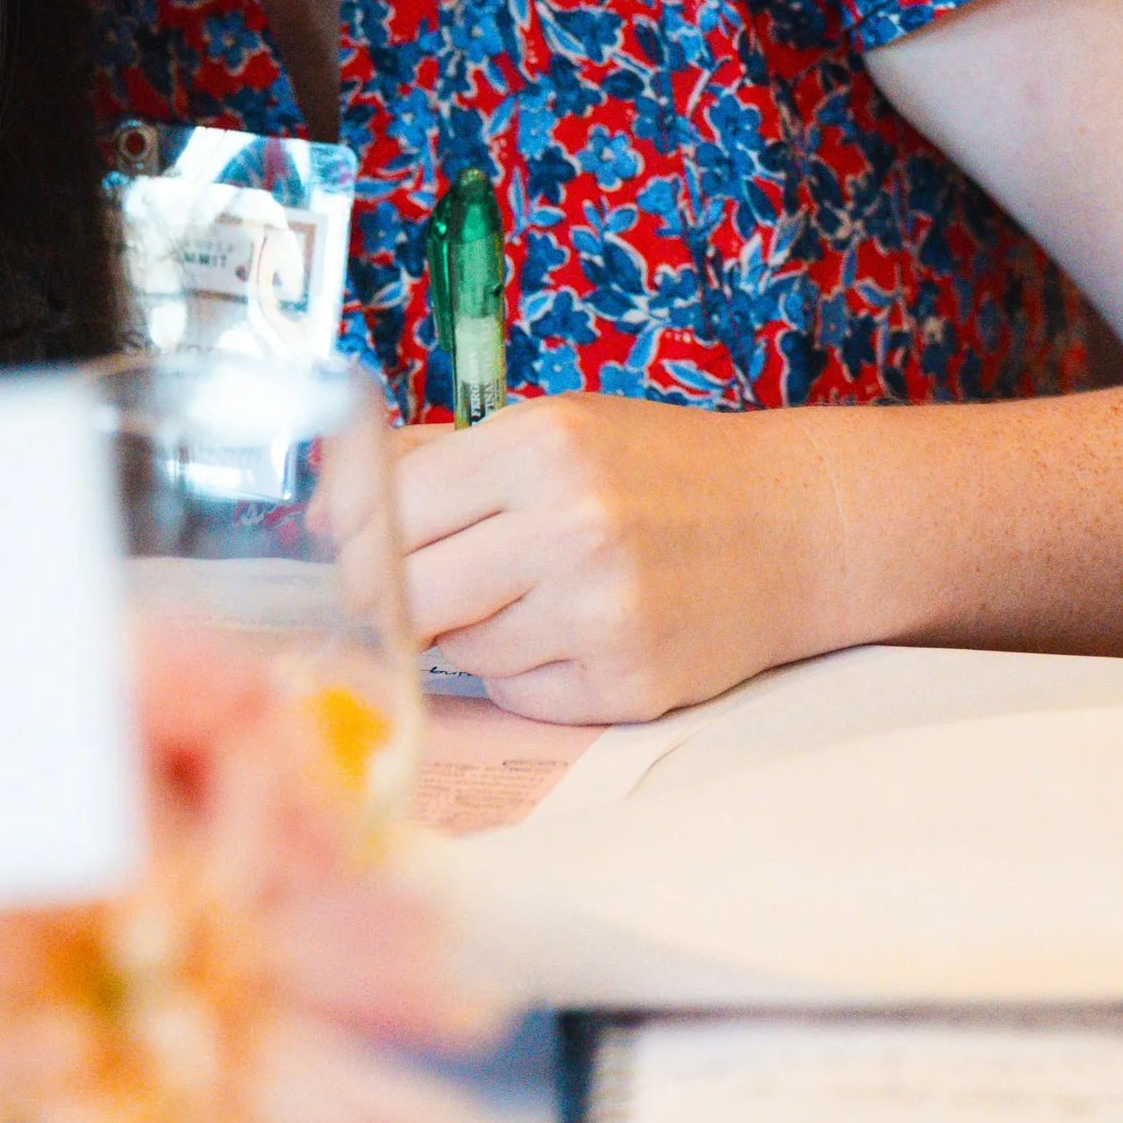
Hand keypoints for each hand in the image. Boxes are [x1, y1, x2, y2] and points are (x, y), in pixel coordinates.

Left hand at [391, 395, 824, 722]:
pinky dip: (524, 670)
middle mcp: (570, 529)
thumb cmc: (661, 471)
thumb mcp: (556, 428)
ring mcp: (599, 616)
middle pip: (408, 592)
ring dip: (470, 630)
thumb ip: (437, 462)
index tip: (350, 549)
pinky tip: (572, 629)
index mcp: (542, 447)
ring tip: (531, 591)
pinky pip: (517, 694)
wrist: (793, 528)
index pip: (391, 513)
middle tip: (410, 587)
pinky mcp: (623, 687)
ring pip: (460, 650)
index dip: (356, 540)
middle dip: (393, 597)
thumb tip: (329, 511)